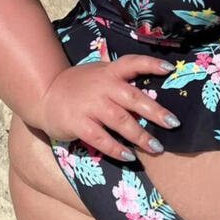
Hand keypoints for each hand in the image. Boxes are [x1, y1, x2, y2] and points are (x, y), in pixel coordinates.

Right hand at [37, 55, 179, 160]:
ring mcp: (90, 106)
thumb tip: (150, 82)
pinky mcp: (79, 124)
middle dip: (155, 111)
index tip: (169, 69)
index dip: (151, 64)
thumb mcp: (98, 73)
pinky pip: (101, 138)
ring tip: (156, 147)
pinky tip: (129, 156)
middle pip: (133, 98)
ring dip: (140, 136)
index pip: (132, 63)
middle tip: (173, 123)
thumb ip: (119, 76)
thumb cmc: (79, 85)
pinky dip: (116, 149)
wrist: (45, 95)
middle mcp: (102, 86)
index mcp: (109, 72)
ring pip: (121, 121)